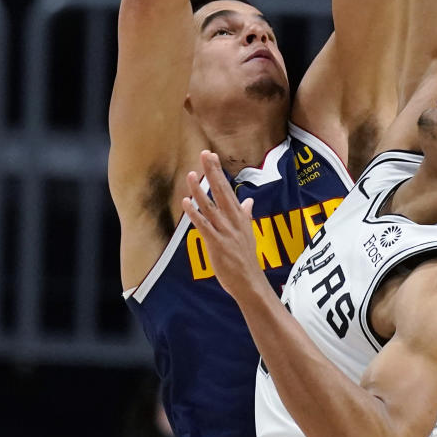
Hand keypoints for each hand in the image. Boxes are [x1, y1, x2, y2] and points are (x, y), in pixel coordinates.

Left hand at [182, 151, 262, 298]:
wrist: (250, 282)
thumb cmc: (247, 259)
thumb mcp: (248, 233)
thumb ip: (246, 214)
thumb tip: (249, 200)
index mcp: (240, 217)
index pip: (228, 189)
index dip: (219, 172)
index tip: (212, 155)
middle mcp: (233, 221)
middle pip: (222, 191)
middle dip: (212, 172)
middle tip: (205, 153)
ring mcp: (225, 232)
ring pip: (210, 206)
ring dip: (200, 190)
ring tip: (191, 174)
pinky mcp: (217, 244)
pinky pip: (203, 226)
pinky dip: (194, 214)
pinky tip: (185, 202)